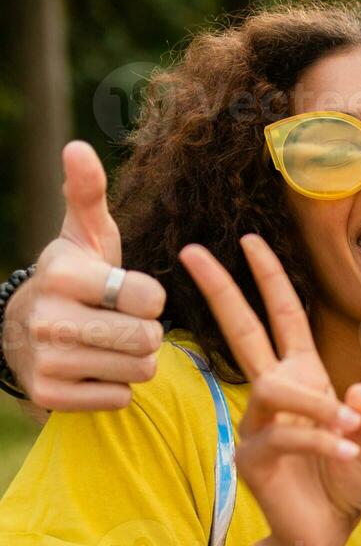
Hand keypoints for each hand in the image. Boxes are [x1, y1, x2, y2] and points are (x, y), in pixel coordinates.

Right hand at [3, 142, 166, 409]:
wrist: (25, 330)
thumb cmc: (77, 276)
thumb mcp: (84, 235)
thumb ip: (87, 193)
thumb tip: (78, 147)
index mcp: (62, 275)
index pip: (150, 298)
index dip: (149, 298)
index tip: (125, 293)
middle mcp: (48, 318)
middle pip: (148, 339)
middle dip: (145, 332)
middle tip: (119, 322)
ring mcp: (45, 360)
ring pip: (139, 369)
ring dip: (134, 360)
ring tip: (107, 343)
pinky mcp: (48, 396)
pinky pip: (120, 397)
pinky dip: (115, 387)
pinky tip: (92, 368)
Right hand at [179, 235, 360, 545]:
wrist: (325, 532)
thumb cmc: (342, 481)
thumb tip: (352, 394)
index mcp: (302, 377)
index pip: (283, 318)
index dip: (270, 280)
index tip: (251, 239)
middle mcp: (274, 393)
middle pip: (242, 331)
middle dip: (221, 290)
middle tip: (193, 252)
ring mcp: (258, 423)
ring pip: (274, 389)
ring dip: (317, 406)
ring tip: (351, 430)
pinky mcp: (254, 456)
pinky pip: (289, 437)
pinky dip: (323, 443)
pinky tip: (347, 453)